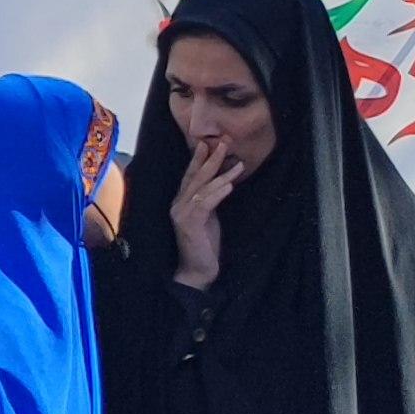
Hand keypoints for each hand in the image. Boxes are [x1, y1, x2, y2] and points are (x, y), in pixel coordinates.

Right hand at [169, 134, 246, 288]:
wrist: (197, 270)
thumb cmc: (204, 244)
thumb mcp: (209, 217)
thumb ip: (210, 200)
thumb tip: (222, 181)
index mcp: (181, 203)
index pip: (190, 176)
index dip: (198, 159)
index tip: (208, 143)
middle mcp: (177, 205)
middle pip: (194, 177)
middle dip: (210, 159)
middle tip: (223, 143)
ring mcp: (181, 215)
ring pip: (201, 188)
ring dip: (221, 174)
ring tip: (237, 163)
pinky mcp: (189, 224)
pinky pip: (205, 204)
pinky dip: (218, 193)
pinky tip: (230, 185)